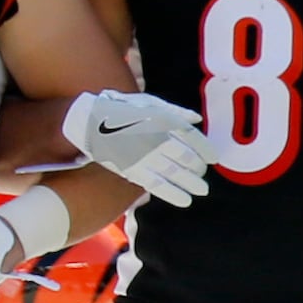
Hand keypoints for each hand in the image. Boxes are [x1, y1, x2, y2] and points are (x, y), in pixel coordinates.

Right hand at [63, 89, 211, 206]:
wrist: (89, 121)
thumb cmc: (121, 110)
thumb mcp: (148, 102)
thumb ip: (174, 111)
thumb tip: (197, 119)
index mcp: (161, 119)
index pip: (191, 137)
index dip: (206, 149)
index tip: (213, 159)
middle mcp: (155, 138)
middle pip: (186, 157)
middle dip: (198, 168)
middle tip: (202, 175)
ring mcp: (144, 155)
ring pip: (175, 173)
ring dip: (191, 184)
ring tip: (201, 190)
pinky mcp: (132, 170)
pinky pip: (157, 185)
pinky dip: (173, 194)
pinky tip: (185, 200)